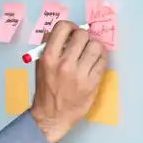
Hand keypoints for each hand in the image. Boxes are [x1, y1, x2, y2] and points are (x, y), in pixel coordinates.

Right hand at [29, 21, 107, 142]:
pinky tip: (95, 61)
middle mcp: (64, 63)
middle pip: (82, 34)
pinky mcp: (92, 83)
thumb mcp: (40, 66)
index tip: (71, 33)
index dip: (70, 27)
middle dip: (83, 37)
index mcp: (48, 57)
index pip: (62, 27)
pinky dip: (100, 58)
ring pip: (96, 46)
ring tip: (90, 52)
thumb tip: (60, 32)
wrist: (52, 116)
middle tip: (82, 44)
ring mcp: (80, 74)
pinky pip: (102, 61)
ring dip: (94, 46)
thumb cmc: (45, 90)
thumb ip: (48, 47)